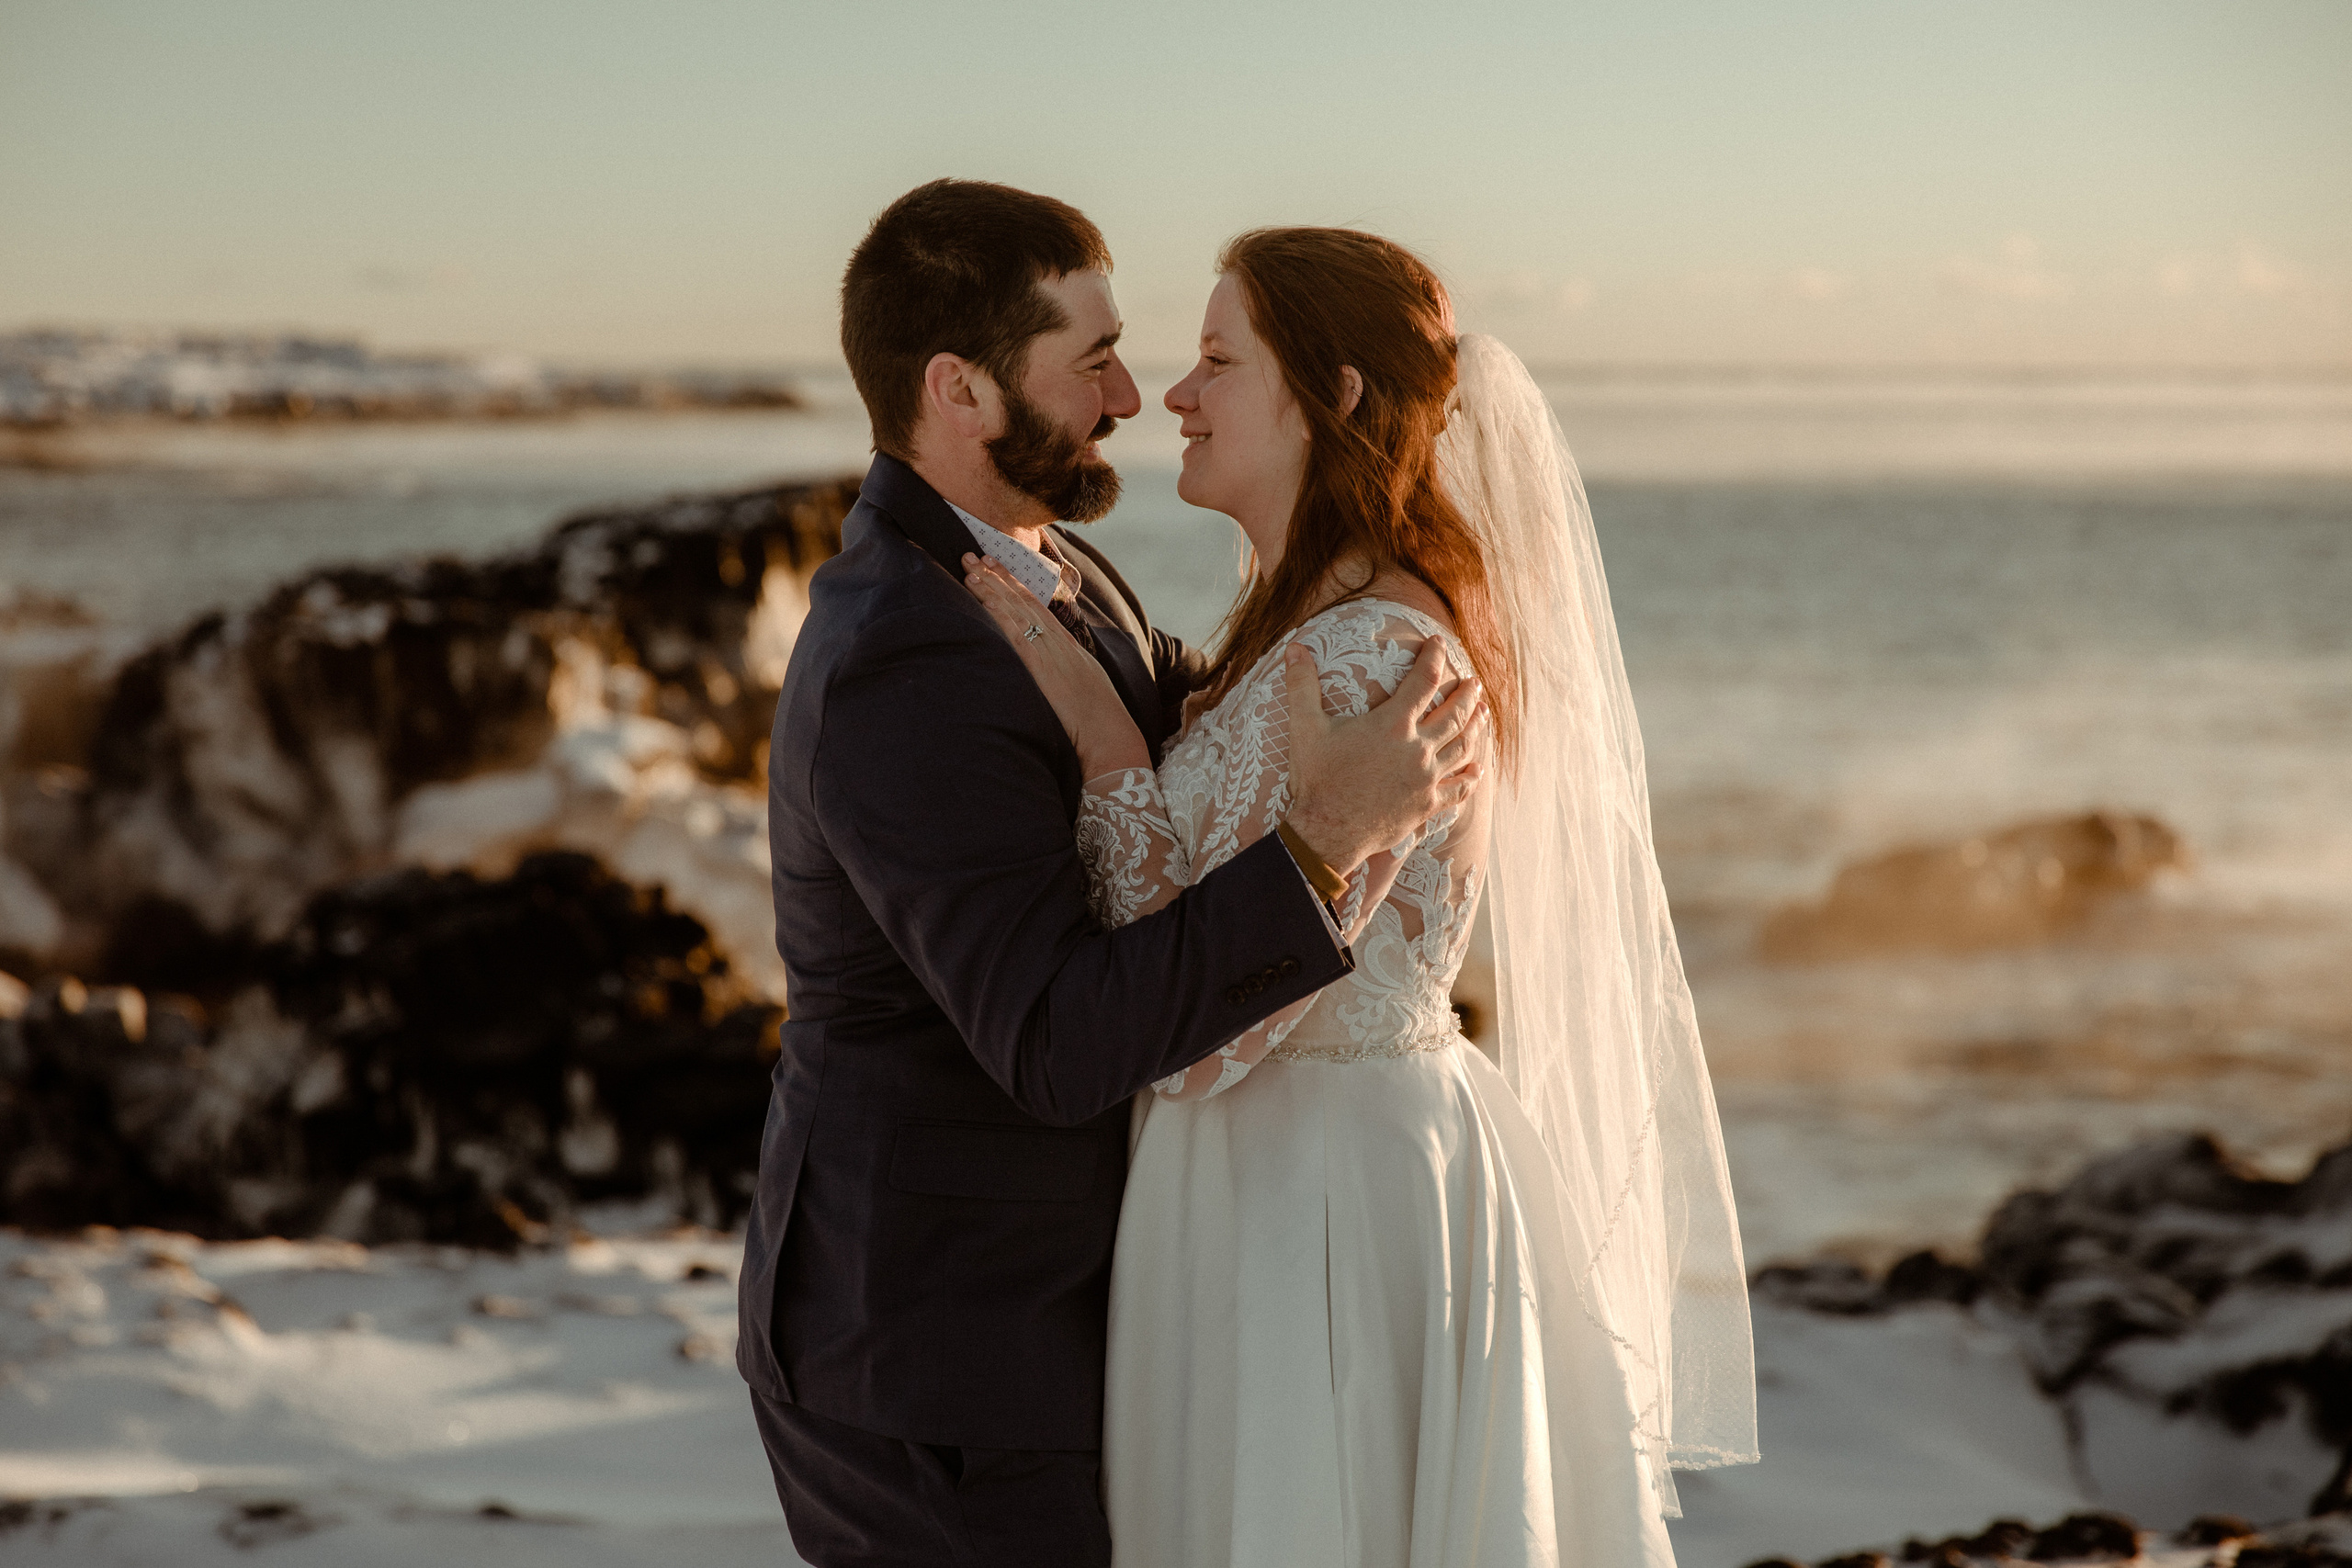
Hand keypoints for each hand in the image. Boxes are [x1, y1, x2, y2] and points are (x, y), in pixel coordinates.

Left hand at [963, 553, 1150, 776]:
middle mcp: (1059, 642)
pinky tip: (980, 598)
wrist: (1109, 736)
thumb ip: (1064, 673)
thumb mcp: (1083, 687)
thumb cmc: (1098, 722)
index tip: (996, 566)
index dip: (1014, 584)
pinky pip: (1014, 632)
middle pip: (1023, 601)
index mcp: (1069, 646)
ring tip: (969, 568)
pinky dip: (996, 612)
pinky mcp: (1040, 667)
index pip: (1037, 606)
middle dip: (997, 577)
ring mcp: (1050, 652)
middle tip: (972, 555)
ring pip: (1016, 611)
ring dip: (991, 587)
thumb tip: (1051, 671)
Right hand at [1283, 636, 1484, 877]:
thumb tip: (1293, 647)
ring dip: (1475, 727)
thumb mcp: (1305, 729)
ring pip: (1463, 747)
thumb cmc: (1316, 780)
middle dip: (1466, 694)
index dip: (1434, 657)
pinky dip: (1471, 776)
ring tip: (1483, 713)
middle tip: (1473, 682)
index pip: (1424, 680)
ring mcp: (1426, 779)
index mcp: (1393, 724)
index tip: (1439, 643)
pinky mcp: (1427, 805)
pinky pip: (1459, 788)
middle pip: (1454, 714)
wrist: (1327, 833)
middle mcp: (1417, 749)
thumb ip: (1301, 685)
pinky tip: (1478, 768)